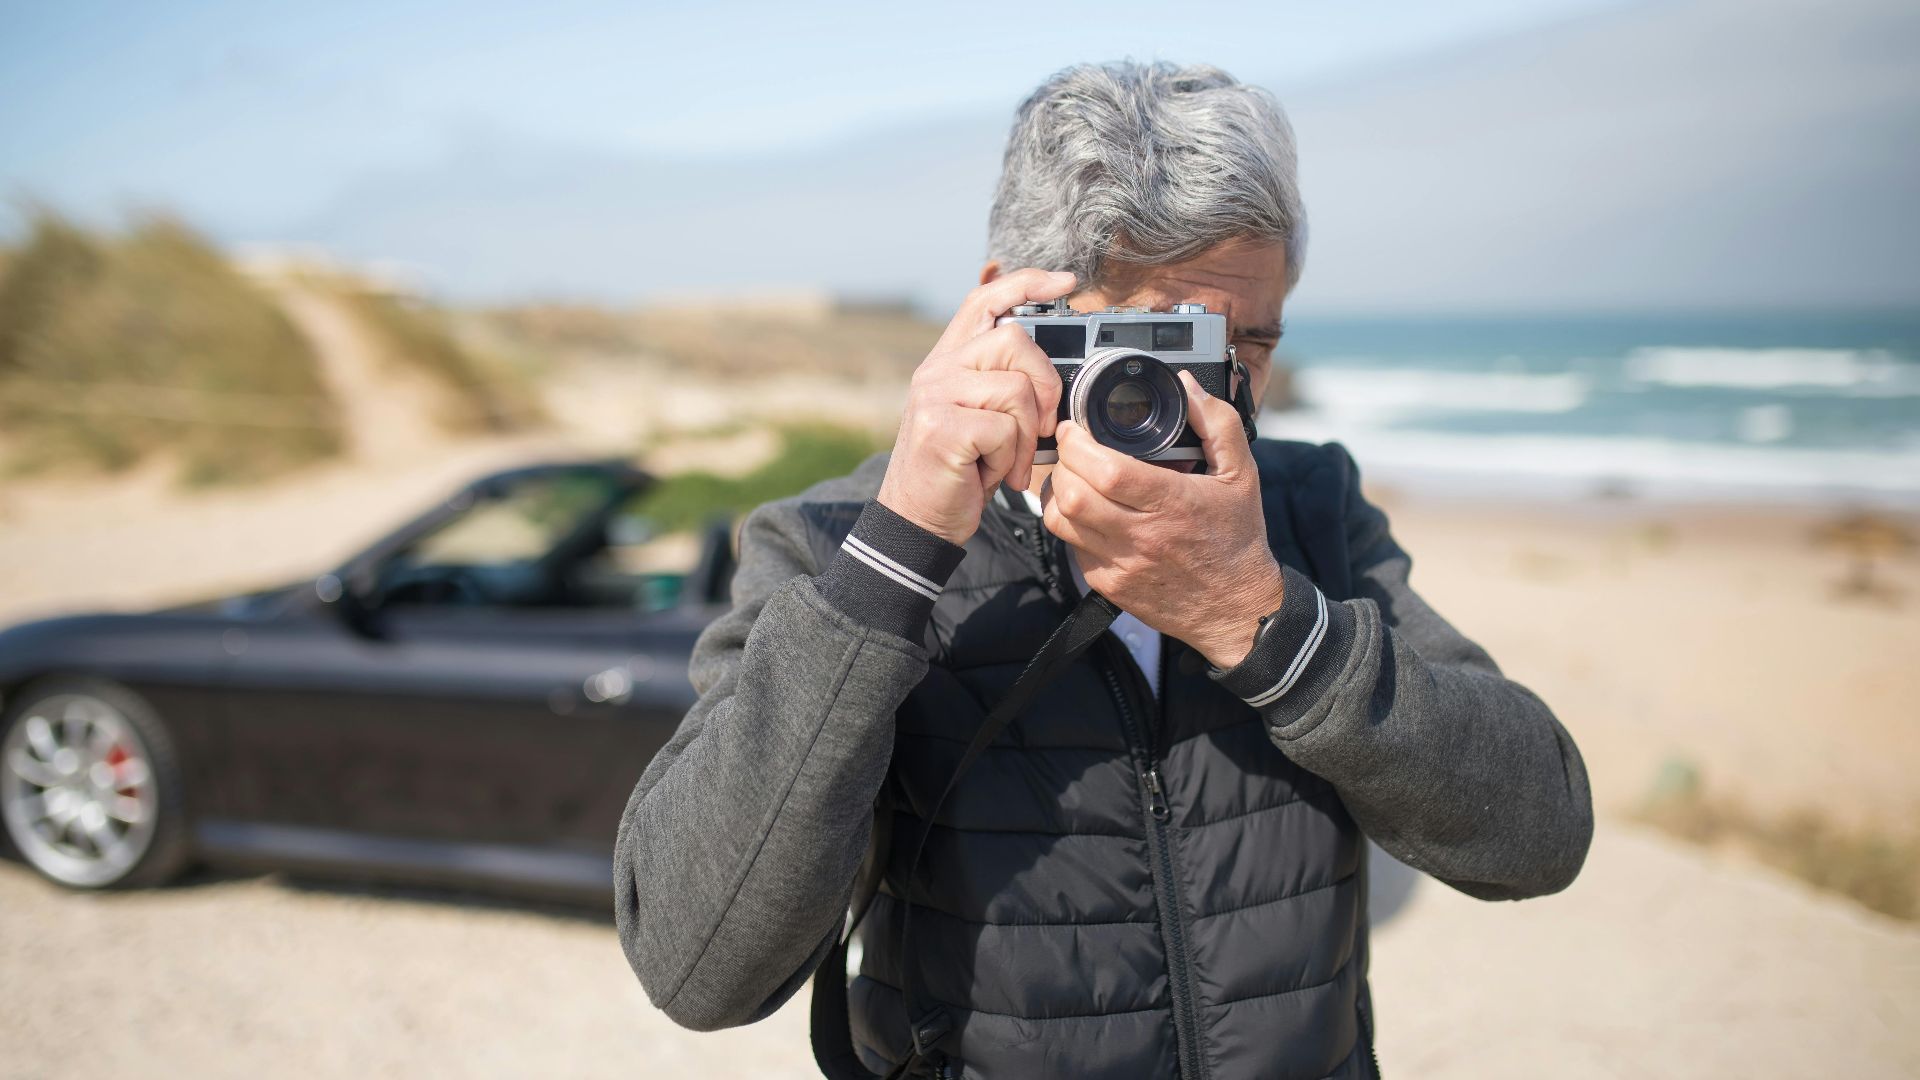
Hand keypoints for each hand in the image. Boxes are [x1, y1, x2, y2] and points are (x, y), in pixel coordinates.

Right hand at [876, 268, 1074, 544]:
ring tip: (1010, 462)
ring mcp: (935, 395)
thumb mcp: (981, 420)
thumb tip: (1054, 369)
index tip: (1065, 282)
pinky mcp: (941, 426)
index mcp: (949, 361)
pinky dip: (1010, 459)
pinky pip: (1004, 429)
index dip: (1026, 282)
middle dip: (1045, 385)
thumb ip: (1004, 385)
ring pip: (1016, 388)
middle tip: (1040, 427)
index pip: (985, 300)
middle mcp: (938, 370)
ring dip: (1025, 435)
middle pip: (1014, 340)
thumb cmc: (959, 473)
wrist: (918, 521)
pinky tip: (991, 475)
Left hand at [1043, 371, 1285, 668]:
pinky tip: (1088, 511)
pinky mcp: (1108, 585)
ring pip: (1061, 522)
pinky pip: (1071, 547)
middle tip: (1071, 449)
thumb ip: (1218, 424)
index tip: (1074, 429)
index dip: (1077, 444)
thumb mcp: (1241, 474)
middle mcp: (1141, 536)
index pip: (1105, 471)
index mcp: (1171, 503)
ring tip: (1073, 477)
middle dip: (1062, 463)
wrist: (1237, 608)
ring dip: (1059, 493)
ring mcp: (1120, 564)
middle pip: (1074, 495)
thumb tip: (1188, 386)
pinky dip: (1070, 523)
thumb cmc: (1237, 540)